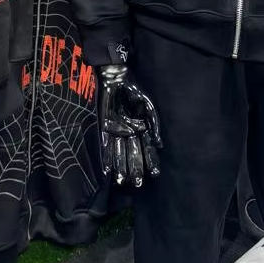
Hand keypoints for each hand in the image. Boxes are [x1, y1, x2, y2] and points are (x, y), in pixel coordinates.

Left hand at [99, 66, 161, 188]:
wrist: (116, 79)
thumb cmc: (134, 90)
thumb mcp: (148, 106)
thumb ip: (154, 124)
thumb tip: (159, 144)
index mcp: (142, 129)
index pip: (148, 149)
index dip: (151, 161)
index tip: (155, 173)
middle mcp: (129, 133)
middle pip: (133, 154)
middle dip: (135, 169)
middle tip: (137, 183)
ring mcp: (116, 132)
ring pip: (120, 153)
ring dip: (120, 167)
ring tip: (122, 181)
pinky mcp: (104, 128)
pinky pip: (105, 145)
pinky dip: (106, 157)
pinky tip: (106, 170)